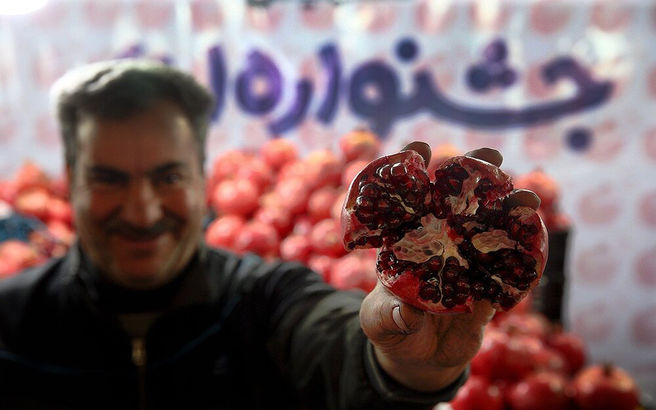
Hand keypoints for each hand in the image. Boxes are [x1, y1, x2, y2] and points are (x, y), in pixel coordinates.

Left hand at [359, 142, 539, 391]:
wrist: (419, 359)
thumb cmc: (390, 329)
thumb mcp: (380, 322)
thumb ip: (389, 316)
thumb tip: (406, 312)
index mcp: (406, 241)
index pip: (408, 199)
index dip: (413, 171)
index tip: (420, 148)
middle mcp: (439, 243)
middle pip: (457, 202)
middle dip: (474, 175)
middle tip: (492, 155)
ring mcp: (466, 262)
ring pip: (489, 228)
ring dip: (508, 210)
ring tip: (527, 197)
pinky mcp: (489, 288)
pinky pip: (509, 270)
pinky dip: (524, 256)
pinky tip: (539, 239)